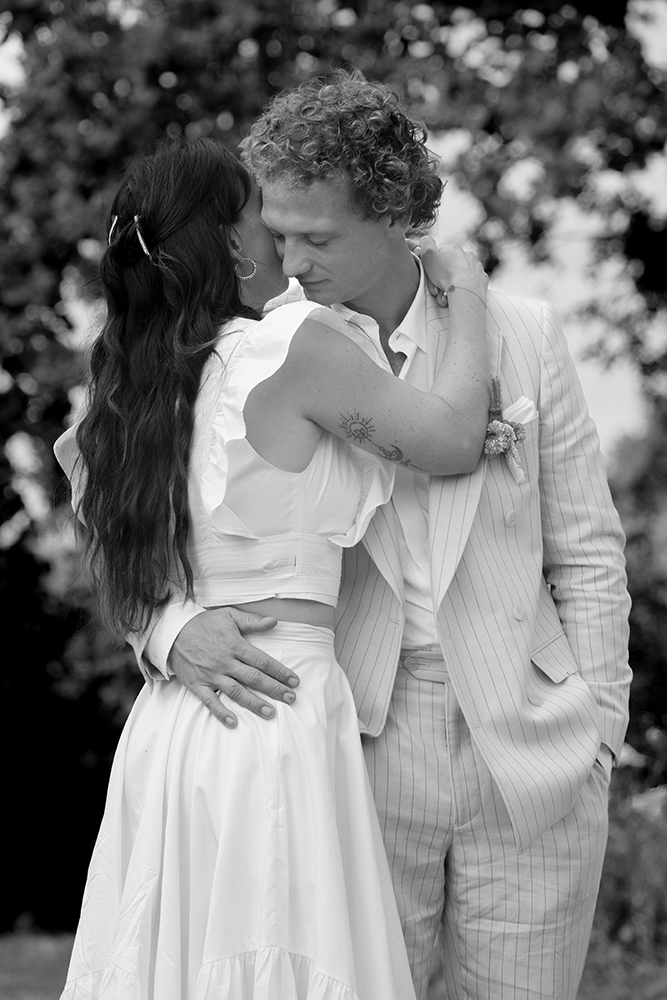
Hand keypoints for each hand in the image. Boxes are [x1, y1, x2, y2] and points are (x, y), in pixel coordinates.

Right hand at [168, 607, 298, 727]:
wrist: (173, 631)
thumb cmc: (204, 623)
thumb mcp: (229, 615)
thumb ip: (252, 621)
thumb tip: (274, 621)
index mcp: (235, 645)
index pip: (262, 661)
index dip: (280, 671)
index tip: (294, 681)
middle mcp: (225, 662)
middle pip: (254, 678)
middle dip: (274, 689)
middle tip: (291, 698)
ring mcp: (211, 675)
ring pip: (236, 692)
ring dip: (254, 703)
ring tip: (270, 712)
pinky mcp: (197, 685)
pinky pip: (210, 701)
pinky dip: (221, 713)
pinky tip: (233, 722)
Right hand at [414, 236, 488, 306]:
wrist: (465, 291)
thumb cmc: (445, 274)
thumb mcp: (428, 255)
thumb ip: (425, 243)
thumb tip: (425, 239)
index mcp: (453, 248)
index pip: (439, 253)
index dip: (433, 265)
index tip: (431, 276)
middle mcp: (466, 254)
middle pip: (450, 266)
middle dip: (443, 277)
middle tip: (437, 289)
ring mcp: (476, 266)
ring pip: (460, 275)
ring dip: (453, 283)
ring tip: (447, 294)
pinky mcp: (482, 279)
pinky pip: (471, 283)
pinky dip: (465, 288)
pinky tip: (459, 293)